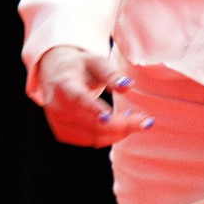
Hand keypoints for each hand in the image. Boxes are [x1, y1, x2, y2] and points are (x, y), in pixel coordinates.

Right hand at [32, 46, 152, 146]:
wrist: (57, 75)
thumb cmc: (81, 67)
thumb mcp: (96, 62)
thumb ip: (111, 73)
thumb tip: (127, 86)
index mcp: (63, 85)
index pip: (78, 99)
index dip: (94, 110)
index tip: (113, 116)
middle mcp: (57, 107)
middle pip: (91, 123)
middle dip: (121, 125)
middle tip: (146, 121)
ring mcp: (58, 123)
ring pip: (93, 137)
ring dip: (119, 133)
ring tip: (136, 121)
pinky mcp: (63, 134)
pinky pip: (90, 142)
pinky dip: (109, 137)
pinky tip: (121, 126)